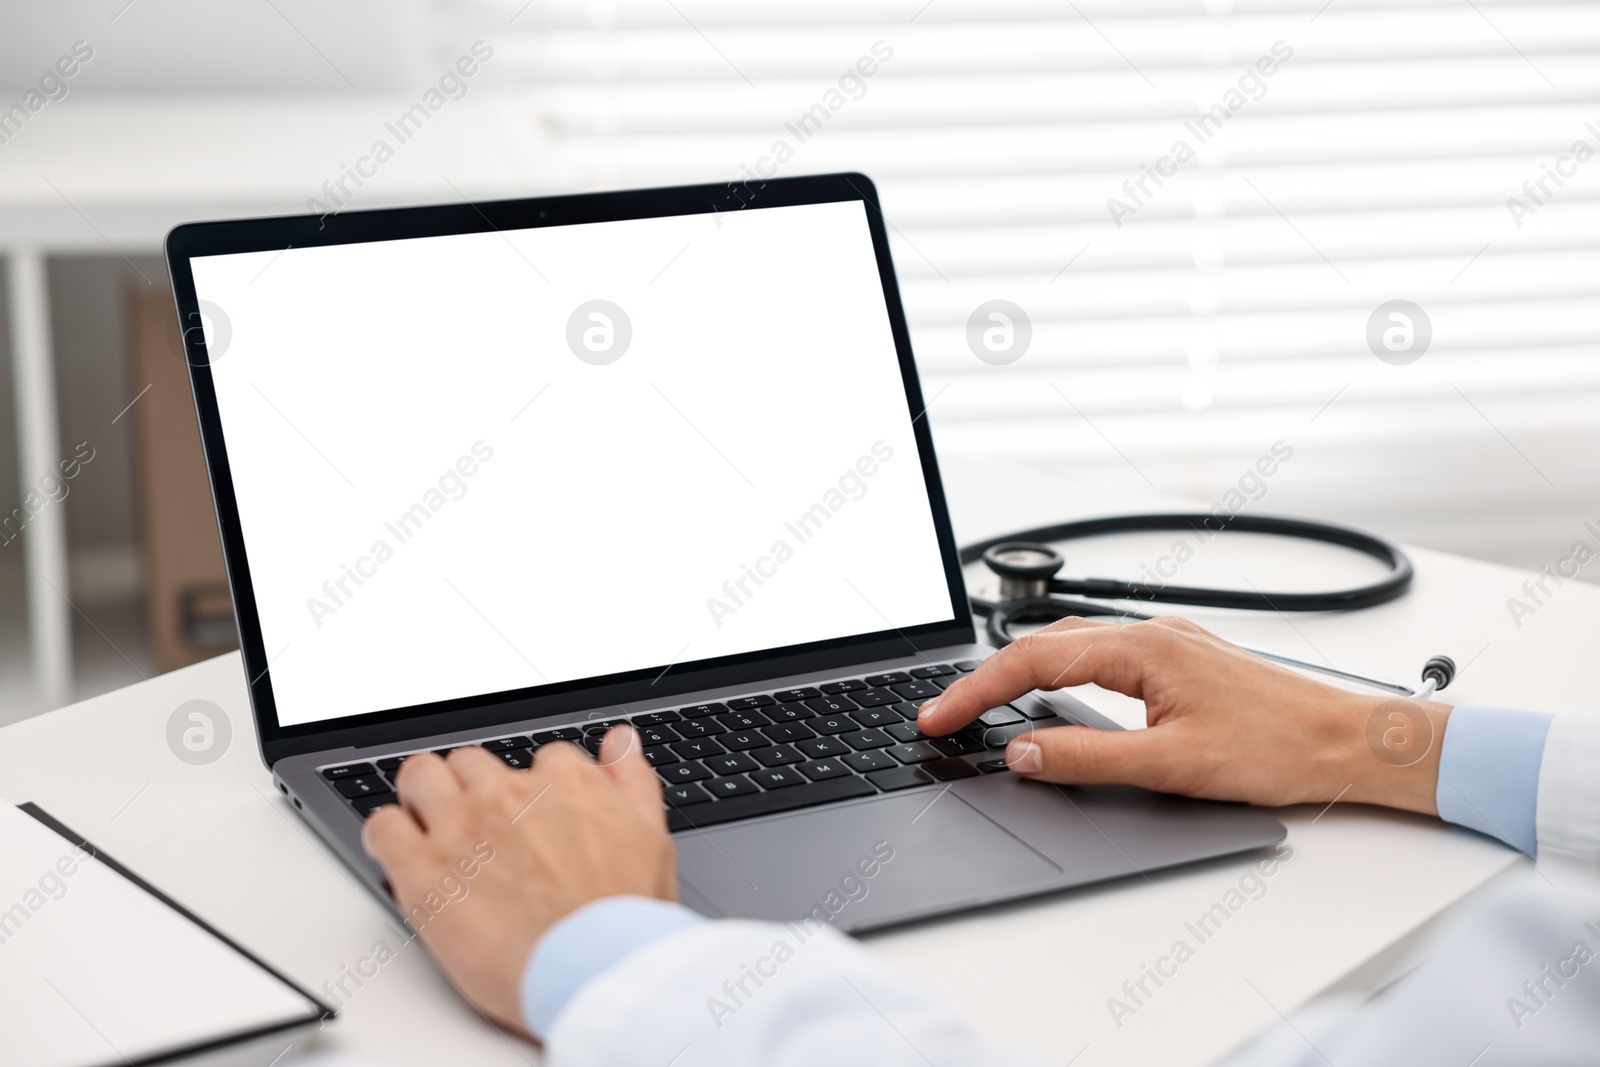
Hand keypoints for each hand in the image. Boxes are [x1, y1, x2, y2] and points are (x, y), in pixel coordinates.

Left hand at [362, 726, 675, 1034]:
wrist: (593, 969)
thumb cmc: (623, 917)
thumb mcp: (650, 836)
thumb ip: (630, 779)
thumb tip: (622, 741)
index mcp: (564, 782)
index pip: (538, 760)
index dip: (533, 791)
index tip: (532, 819)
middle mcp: (508, 794)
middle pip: (471, 763)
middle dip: (472, 789)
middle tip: (479, 830)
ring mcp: (461, 827)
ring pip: (420, 777)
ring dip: (423, 798)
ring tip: (432, 832)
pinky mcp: (422, 870)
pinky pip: (383, 826)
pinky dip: (388, 836)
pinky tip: (403, 856)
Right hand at [918, 616, 1449, 813]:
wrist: (1349, 742)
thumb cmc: (1280, 747)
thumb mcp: (1172, 765)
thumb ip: (1089, 760)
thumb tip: (1023, 754)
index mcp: (1142, 648)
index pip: (1032, 663)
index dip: (975, 691)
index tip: (937, 718)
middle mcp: (1151, 634)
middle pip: (1042, 646)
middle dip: (985, 680)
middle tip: (942, 715)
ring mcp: (1167, 644)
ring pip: (1071, 647)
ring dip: (1020, 673)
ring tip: (981, 704)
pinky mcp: (1181, 661)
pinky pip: (1100, 655)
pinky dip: (1059, 673)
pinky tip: (1053, 693)